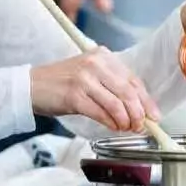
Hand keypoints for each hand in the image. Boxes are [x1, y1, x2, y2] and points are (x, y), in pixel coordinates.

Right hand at [30, 48, 158, 132]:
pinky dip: (111, 123)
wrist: (32, 85)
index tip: (154, 115)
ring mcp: (84, 79)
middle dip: (139, 113)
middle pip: (128, 92)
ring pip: (117, 104)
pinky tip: (114, 128)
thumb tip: (138, 108)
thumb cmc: (62, 83)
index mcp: (103, 56)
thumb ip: (112, 87)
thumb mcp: (90, 76)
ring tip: (127, 129)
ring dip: (126, 121)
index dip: (146, 100)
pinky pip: (101, 113)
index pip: (132, 79)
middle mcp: (95, 64)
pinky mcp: (74, 95)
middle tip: (141, 126)